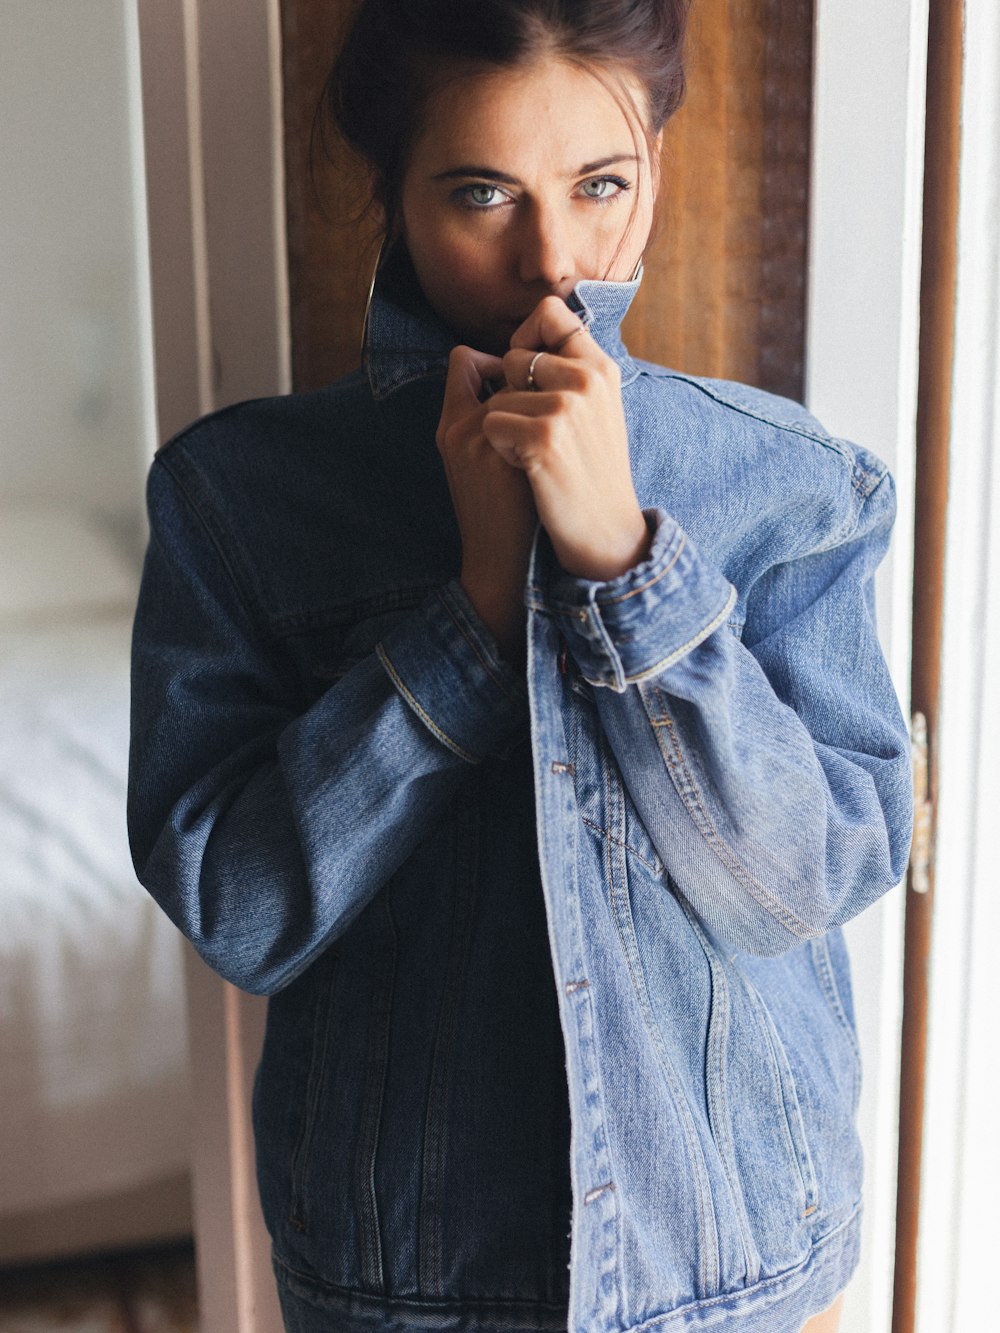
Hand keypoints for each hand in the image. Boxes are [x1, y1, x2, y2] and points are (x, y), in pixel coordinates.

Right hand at [436, 345, 536, 664]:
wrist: (505, 565)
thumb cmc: (500, 513)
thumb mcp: (479, 462)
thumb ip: (490, 420)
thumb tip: (520, 376)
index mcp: (449, 427)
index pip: (463, 359)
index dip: (495, 361)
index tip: (519, 385)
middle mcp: (462, 429)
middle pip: (498, 364)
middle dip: (525, 378)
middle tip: (542, 409)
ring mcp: (488, 443)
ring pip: (524, 386)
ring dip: (543, 399)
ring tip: (552, 435)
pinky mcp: (514, 458)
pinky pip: (543, 413)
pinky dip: (557, 421)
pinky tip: (563, 449)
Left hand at [481, 296, 650, 580]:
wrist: (606, 532)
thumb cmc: (593, 474)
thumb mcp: (598, 412)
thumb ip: (573, 373)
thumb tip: (530, 342)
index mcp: (602, 368)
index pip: (550, 312)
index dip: (527, 336)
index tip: (525, 371)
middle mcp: (587, 379)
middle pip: (515, 356)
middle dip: (510, 392)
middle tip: (534, 431)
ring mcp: (566, 407)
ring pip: (499, 395)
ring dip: (505, 428)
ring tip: (535, 456)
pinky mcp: (543, 437)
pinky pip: (493, 422)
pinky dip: (500, 448)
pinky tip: (525, 468)